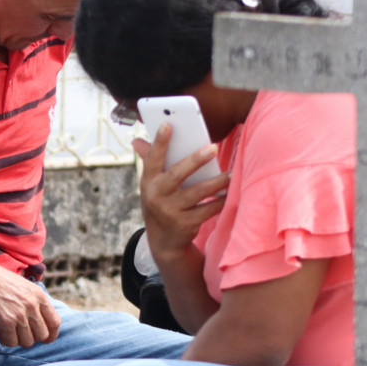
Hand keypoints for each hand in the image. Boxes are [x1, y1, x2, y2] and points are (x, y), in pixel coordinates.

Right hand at [0, 258, 60, 347]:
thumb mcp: (22, 286)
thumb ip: (33, 302)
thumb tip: (39, 324)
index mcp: (38, 295)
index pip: (55, 322)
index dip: (51, 335)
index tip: (46, 340)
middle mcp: (32, 305)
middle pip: (41, 335)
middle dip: (31, 338)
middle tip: (18, 333)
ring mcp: (20, 314)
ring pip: (27, 341)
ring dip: (16, 339)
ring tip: (6, 329)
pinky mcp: (6, 321)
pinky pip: (11, 342)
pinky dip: (4, 339)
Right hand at [133, 123, 230, 265]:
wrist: (162, 241)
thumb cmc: (160, 202)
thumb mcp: (150, 185)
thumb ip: (149, 162)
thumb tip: (136, 141)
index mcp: (148, 181)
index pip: (152, 159)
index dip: (159, 142)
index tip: (168, 124)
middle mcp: (157, 196)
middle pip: (177, 175)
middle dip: (195, 160)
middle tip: (213, 147)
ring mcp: (171, 211)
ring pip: (197, 193)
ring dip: (216, 182)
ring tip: (230, 173)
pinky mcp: (186, 224)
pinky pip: (207, 209)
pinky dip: (220, 201)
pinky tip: (229, 193)